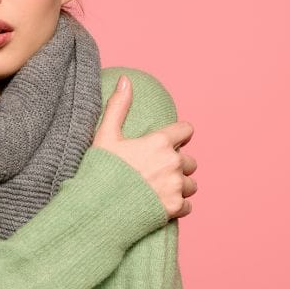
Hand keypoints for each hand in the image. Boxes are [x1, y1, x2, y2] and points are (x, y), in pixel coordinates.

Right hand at [92, 75, 197, 218]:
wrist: (98, 208)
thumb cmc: (101, 170)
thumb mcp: (106, 135)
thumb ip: (118, 106)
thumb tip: (125, 79)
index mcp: (159, 142)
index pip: (186, 130)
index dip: (179, 135)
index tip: (170, 142)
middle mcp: (172, 163)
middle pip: (190, 161)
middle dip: (177, 165)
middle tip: (157, 171)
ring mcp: (175, 187)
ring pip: (190, 184)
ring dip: (179, 186)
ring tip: (159, 189)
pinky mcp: (175, 208)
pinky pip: (187, 206)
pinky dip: (177, 206)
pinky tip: (161, 205)